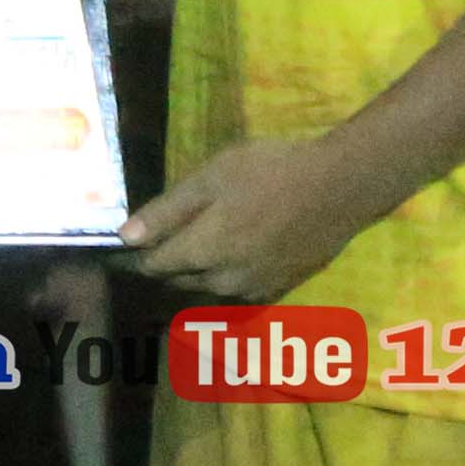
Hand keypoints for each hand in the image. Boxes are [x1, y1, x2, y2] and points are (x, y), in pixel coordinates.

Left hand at [126, 134, 378, 301]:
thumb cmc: (272, 172)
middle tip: (158, 242)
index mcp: (202, 252)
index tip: (123, 245)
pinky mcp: (277, 290)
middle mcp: (222, 282)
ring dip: (195, 274)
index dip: (134, 255)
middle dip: (164, 264)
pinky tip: (233, 260)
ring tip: (197, 248)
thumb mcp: (213, 177)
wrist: (341, 188)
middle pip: (178, 279)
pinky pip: (238, 293)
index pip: (153, 265)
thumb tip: (125, 237)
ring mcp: (252, 290)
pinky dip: (226, 280)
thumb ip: (167, 211)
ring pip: (208, 288)